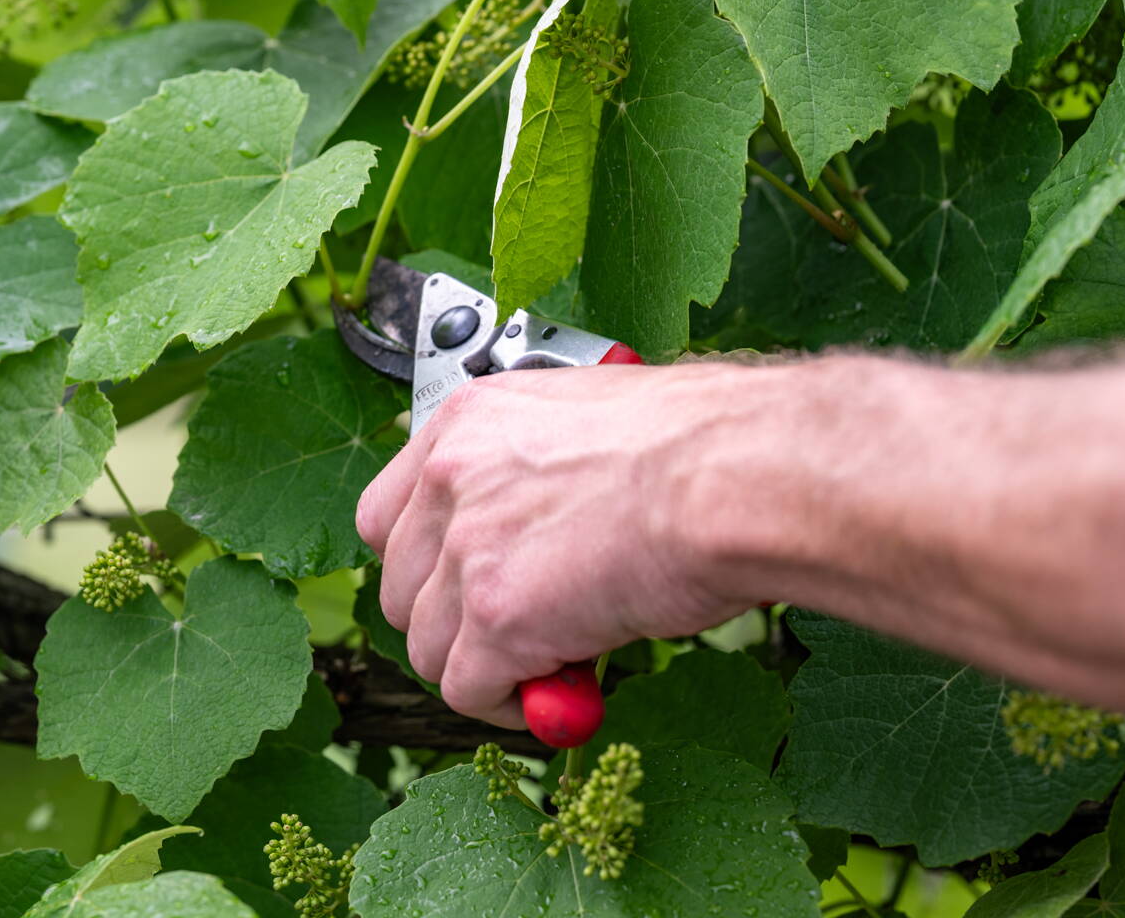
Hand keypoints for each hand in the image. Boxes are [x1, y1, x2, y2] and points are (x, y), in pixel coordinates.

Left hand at [356, 363, 758, 727]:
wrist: (737, 474)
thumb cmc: (701, 444)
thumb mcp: (590, 426)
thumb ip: (537, 471)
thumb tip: (540, 526)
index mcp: (468, 419)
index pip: (387, 512)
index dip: (425, 562)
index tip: (461, 585)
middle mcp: (450, 477)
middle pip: (399, 586)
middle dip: (450, 622)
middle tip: (510, 634)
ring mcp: (467, 548)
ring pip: (427, 647)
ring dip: (479, 668)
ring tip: (545, 665)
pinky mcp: (496, 618)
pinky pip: (466, 690)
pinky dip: (507, 705)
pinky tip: (557, 692)